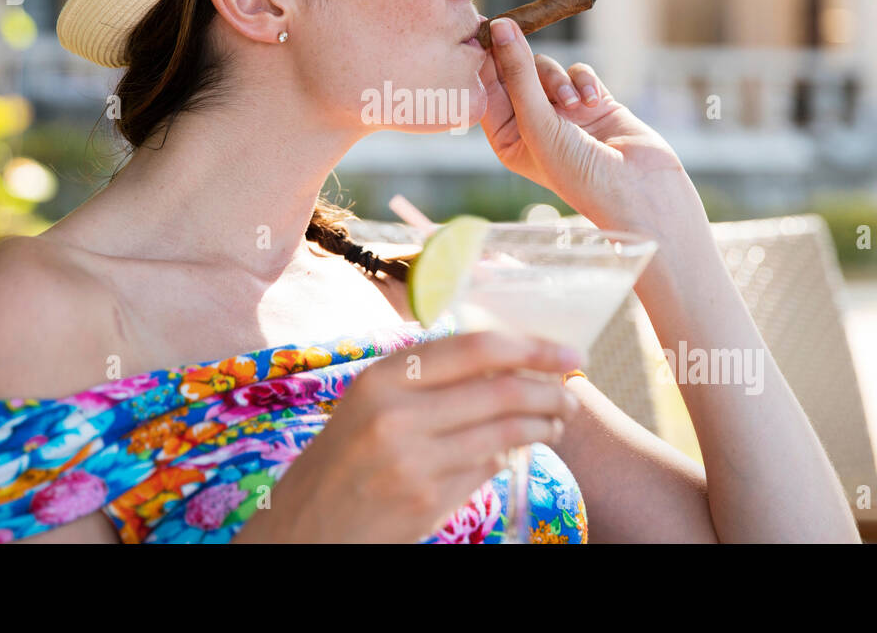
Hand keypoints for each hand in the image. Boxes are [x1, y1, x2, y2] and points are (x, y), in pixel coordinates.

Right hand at [233, 331, 580, 542]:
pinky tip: (517, 449)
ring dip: (543, 425)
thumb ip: (425, 380)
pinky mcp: (428, 500)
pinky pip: (488, 467)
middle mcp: (397, 413)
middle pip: (502, 390)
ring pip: (506, 431)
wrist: (304, 528)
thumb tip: (505, 362)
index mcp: (382, 377)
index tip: (567, 352)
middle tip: (572, 393)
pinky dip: (511, 454)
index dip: (532, 347)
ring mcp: (414, 460)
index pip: (476, 348)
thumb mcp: (367, 404)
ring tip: (557, 422)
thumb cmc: (339, 460)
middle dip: (550, 390)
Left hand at [478, 17, 703, 239]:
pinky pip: (579, 73)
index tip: (483, 28)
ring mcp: (564, 113)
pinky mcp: (593, 102)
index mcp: (508, 139)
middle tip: (515, 30)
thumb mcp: (537, 121)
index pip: (488, 91)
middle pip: (516, 74)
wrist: (638, 189)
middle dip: (522, 65)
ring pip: (547, 70)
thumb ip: (518, 73)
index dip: (484, 61)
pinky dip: (584, 83)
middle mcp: (533, 125)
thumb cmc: (577, 171)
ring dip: (559, 81)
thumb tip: (500, 27)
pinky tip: (592, 103)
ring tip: (573, 106)